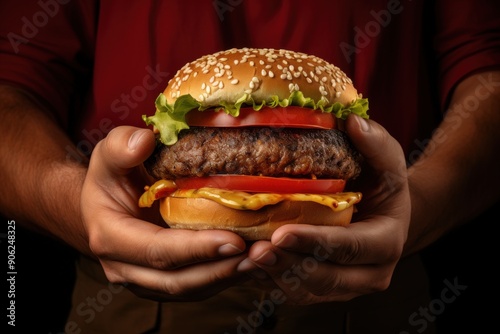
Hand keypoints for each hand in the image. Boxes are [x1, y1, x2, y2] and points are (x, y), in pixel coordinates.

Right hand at [81, 126, 247, 300]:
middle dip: (222, 270)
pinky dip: (225, 277)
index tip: (235, 240)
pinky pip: (196, 287)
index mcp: (110, 238)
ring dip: (229, 277)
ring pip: (191, 289)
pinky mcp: (162, 281)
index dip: (196, 249)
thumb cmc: (111, 177)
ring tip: (264, 259)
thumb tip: (145, 141)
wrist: (102, 205)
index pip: (157, 251)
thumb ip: (122, 146)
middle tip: (261, 255)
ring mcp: (144, 280)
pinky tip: (252, 262)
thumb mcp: (109, 154)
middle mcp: (125, 268)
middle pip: (178, 280)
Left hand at [237, 115, 409, 303]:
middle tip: (256, 250)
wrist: (381, 215)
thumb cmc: (381, 185)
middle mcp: (370, 273)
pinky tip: (246, 265)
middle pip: (327, 278)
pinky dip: (270, 282)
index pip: (351, 247)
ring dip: (275, 276)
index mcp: (386, 243)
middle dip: (289, 265)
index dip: (316, 242)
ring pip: (308, 291)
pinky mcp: (324, 290)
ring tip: (245, 257)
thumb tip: (353, 121)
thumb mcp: (387, 162)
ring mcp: (346, 286)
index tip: (281, 232)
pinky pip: (295, 293)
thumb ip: (376, 144)